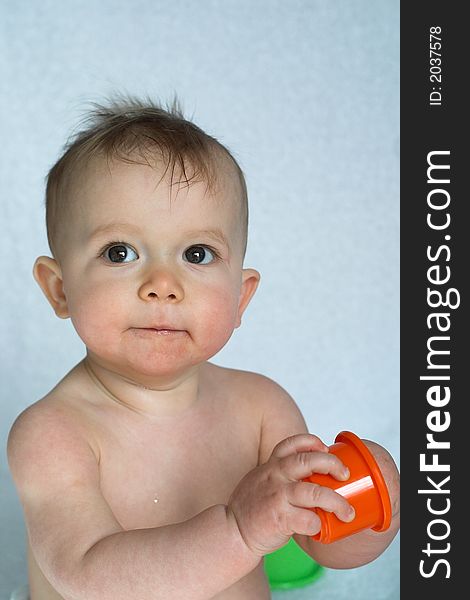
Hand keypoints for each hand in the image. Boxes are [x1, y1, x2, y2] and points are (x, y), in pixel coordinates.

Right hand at [227, 433, 354, 556]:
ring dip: (336, 502)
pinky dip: (319, 524)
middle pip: (309, 461)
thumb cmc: (252, 507)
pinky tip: (320, 529)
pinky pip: (308, 520)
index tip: (325, 448)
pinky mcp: (279, 518)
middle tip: (344, 474)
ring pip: (314, 492)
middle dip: (332, 464)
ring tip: (347, 511)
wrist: (232, 531)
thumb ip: (280, 474)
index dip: (312, 442)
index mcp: (271, 465)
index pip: (292, 443)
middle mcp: (275, 476)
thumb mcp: (261, 480)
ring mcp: (277, 496)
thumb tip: (311, 474)